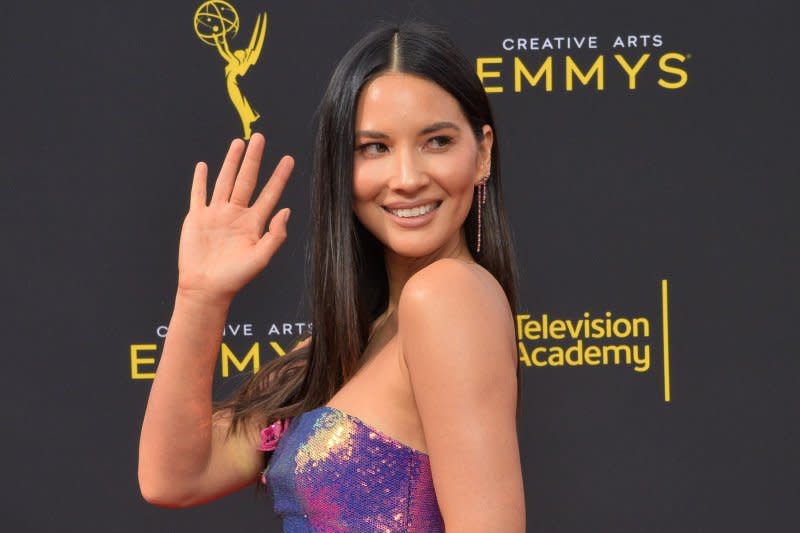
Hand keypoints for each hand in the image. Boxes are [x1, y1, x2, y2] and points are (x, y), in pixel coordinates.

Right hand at [176, 133, 293, 302]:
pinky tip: (204, 166)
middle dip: (254, 159)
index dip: (279, 176)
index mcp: (254, 223)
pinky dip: (201, 180)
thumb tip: (286, 210)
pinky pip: (199, 195)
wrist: (206, 288)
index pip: (269, 194)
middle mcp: (236, 214)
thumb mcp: (261, 258)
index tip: (289, 159)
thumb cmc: (235, 277)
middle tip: (260, 137)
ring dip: (231, 162)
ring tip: (238, 143)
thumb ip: (275, 235)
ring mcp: (216, 215)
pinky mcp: (197, 218)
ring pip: (224, 181)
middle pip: (247, 179)